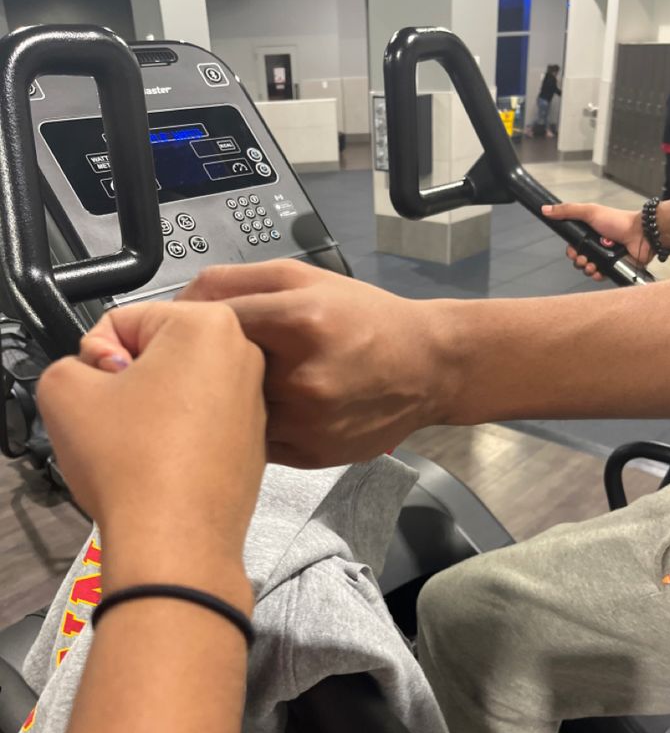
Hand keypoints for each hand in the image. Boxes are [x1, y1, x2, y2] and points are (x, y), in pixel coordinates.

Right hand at [37, 303, 265, 597]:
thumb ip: (71, 360)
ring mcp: (255, 400)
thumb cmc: (131, 464)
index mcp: (208, 323)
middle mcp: (244, 355)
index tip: (97, 388)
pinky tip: (161, 463)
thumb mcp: (63, 389)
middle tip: (115, 417)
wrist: (176, 542)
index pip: (124, 319)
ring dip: (151, 408)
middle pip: (158, 351)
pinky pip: (200, 421)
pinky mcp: (254, 440)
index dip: (95, 355)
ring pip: (178, 388)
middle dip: (127, 379)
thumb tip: (96, 371)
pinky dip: (177, 434)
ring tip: (139, 444)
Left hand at [179, 260, 448, 467]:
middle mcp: (302, 377)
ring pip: (233, 413)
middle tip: (219, 356)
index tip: (180, 328)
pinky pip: (257, 441)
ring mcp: (308, 423)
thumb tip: (179, 300)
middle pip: (217, 374)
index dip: (188, 324)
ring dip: (229, 401)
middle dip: (209, 365)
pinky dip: (255, 426)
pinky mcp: (311, 454)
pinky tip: (275, 407)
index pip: (212, 323)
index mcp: (300, 322)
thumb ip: (238, 280)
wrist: (427, 367)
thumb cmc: (366, 318)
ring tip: (253, 382)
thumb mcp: (305, 278)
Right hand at [542, 203, 653, 280]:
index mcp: (591, 233)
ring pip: (589, 269)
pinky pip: (601, 276)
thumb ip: (567, 211)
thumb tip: (545, 209)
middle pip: (580, 259)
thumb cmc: (618, 221)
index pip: (574, 246)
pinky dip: (598, 275)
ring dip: (587, 269)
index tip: (574, 252)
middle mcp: (598, 246)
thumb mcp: (590, 212)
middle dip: (579, 261)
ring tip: (592, 265)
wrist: (641, 234)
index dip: (572, 251)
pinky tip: (599, 271)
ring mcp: (606, 257)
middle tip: (584, 259)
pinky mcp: (614, 267)